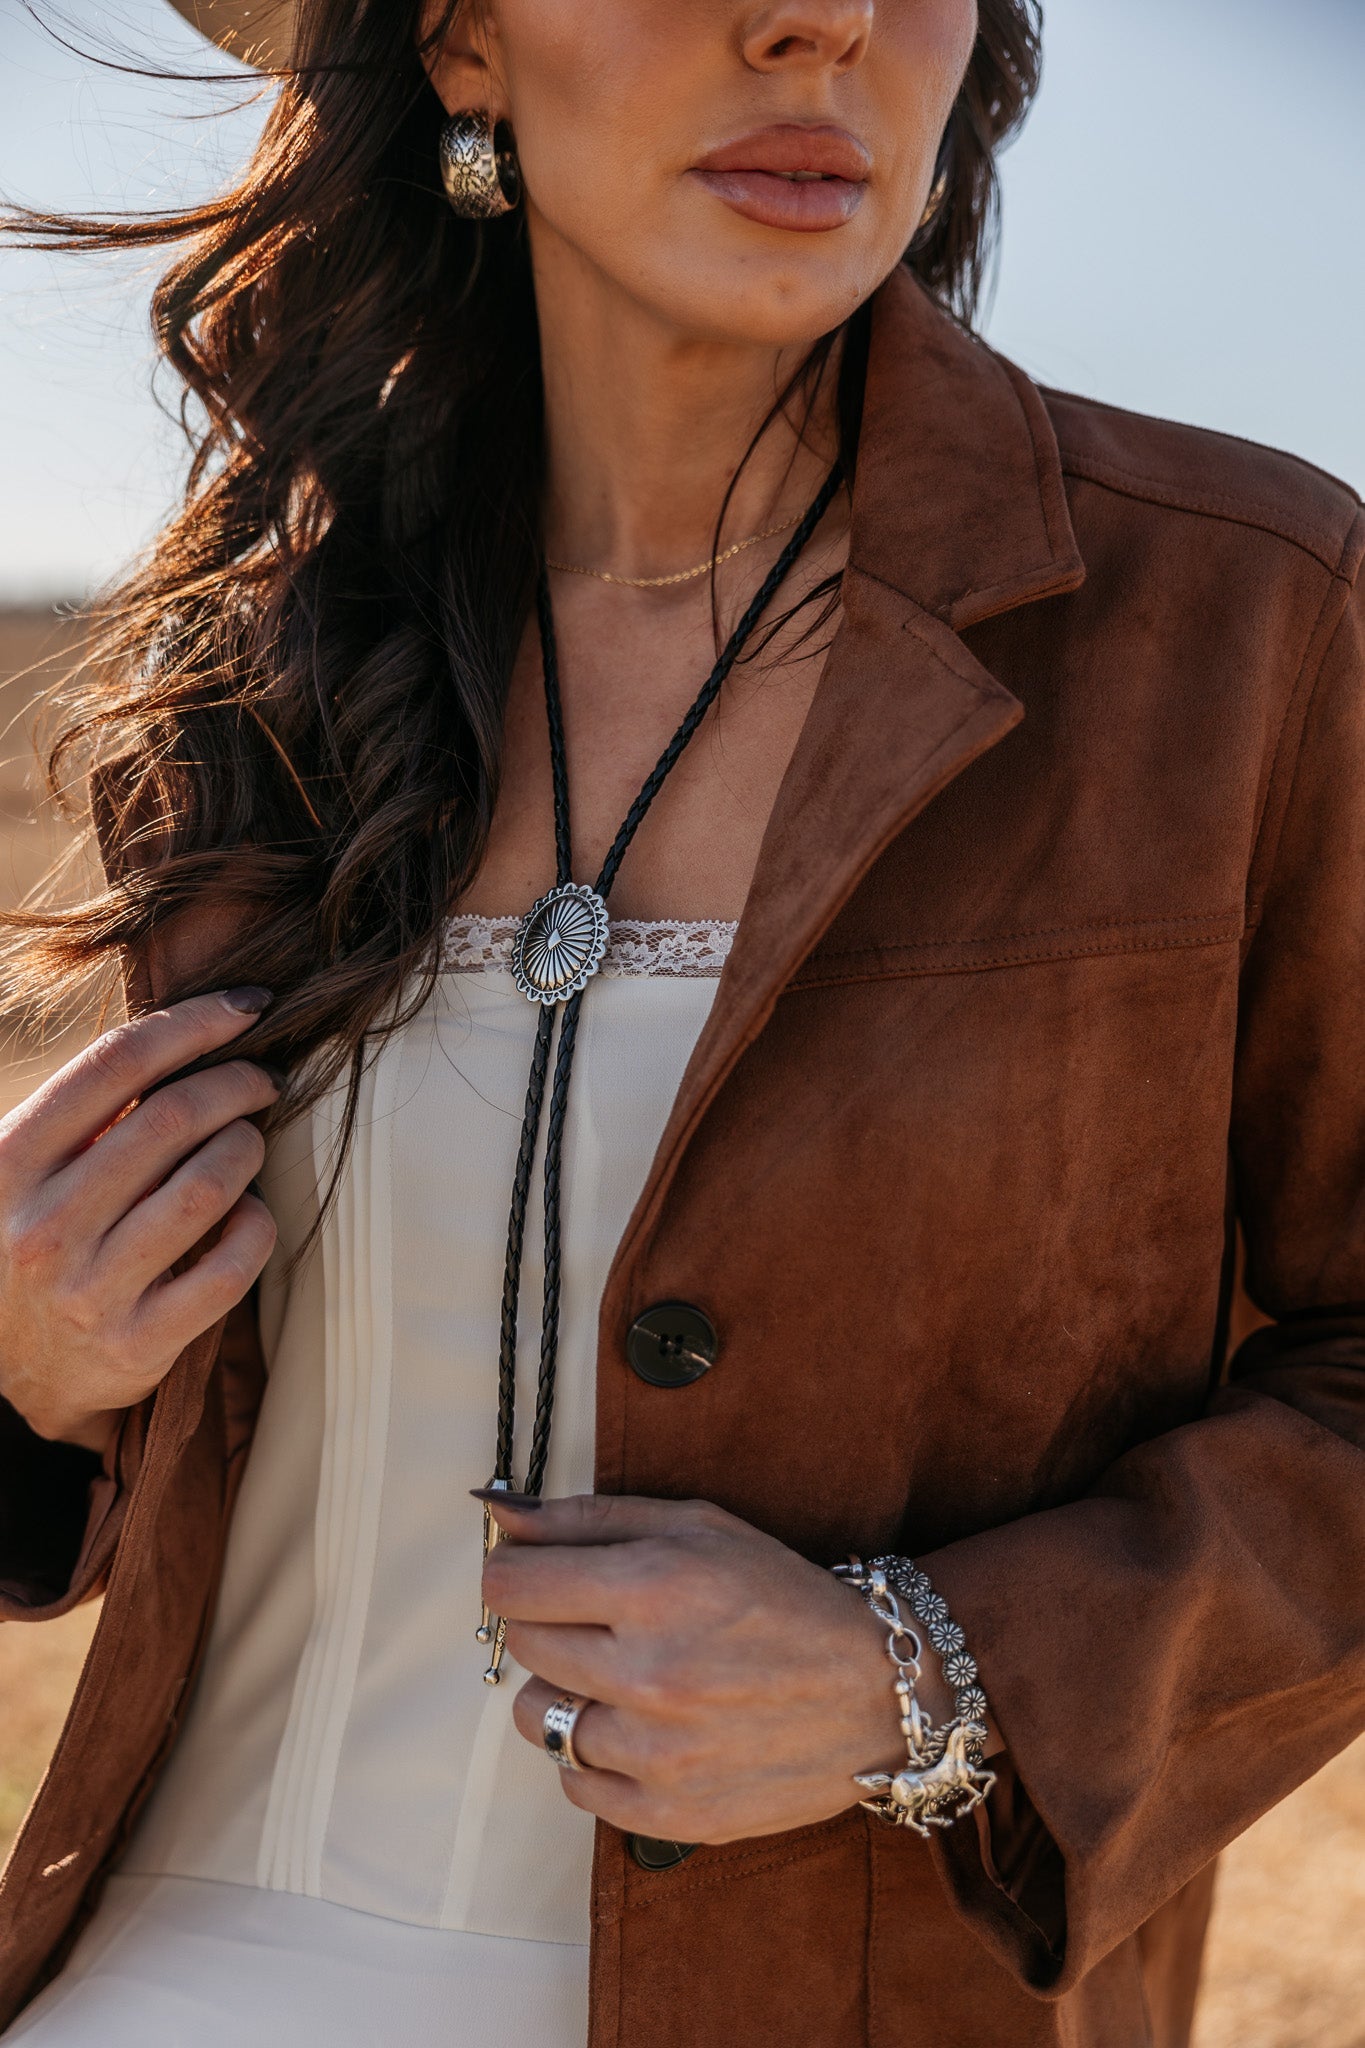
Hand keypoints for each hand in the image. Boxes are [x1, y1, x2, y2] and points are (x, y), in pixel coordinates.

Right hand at [0, 989, 280, 1457]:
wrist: (3, 1375)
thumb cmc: (25, 1242)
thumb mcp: (22, 1170)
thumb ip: (82, 1112)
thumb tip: (187, 1035)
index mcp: (10, 1162)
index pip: (117, 1062)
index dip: (194, 1022)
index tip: (247, 1006)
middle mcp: (45, 1224)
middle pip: (173, 1118)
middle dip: (237, 1083)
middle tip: (263, 1080)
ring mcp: (91, 1289)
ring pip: (208, 1187)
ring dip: (246, 1149)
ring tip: (247, 1142)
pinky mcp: (138, 1343)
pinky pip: (230, 1266)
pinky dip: (256, 1226)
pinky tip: (249, 1212)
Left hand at [483, 1492, 966, 1846]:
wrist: (876, 1691)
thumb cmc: (784, 1597)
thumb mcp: (696, 1525)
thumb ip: (588, 1518)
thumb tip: (499, 1515)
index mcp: (654, 1587)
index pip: (510, 1585)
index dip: (515, 1572)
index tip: (535, 1574)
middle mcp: (649, 1673)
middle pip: (523, 1645)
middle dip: (551, 1622)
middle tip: (604, 1620)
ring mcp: (657, 1753)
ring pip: (536, 1718)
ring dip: (565, 1691)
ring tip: (620, 1676)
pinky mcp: (668, 1813)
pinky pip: (573, 1783)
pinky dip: (594, 1754)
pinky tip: (640, 1726)